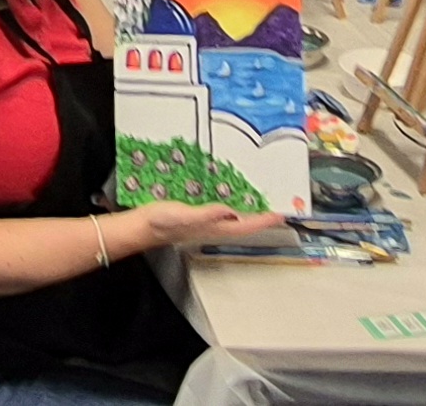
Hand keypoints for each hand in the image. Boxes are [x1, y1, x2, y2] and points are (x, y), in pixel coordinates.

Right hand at [135, 201, 289, 246]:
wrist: (144, 227)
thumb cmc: (162, 222)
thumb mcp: (184, 215)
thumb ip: (206, 214)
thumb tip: (229, 211)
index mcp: (215, 228)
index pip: (247, 225)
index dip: (265, 220)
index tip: (281, 214)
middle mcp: (215, 227)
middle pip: (246, 224)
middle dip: (262, 217)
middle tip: (278, 208)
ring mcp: (208, 223)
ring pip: (237, 219)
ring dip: (251, 211)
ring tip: (263, 202)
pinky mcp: (200, 216)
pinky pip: (224, 212)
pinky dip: (234, 205)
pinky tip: (233, 197)